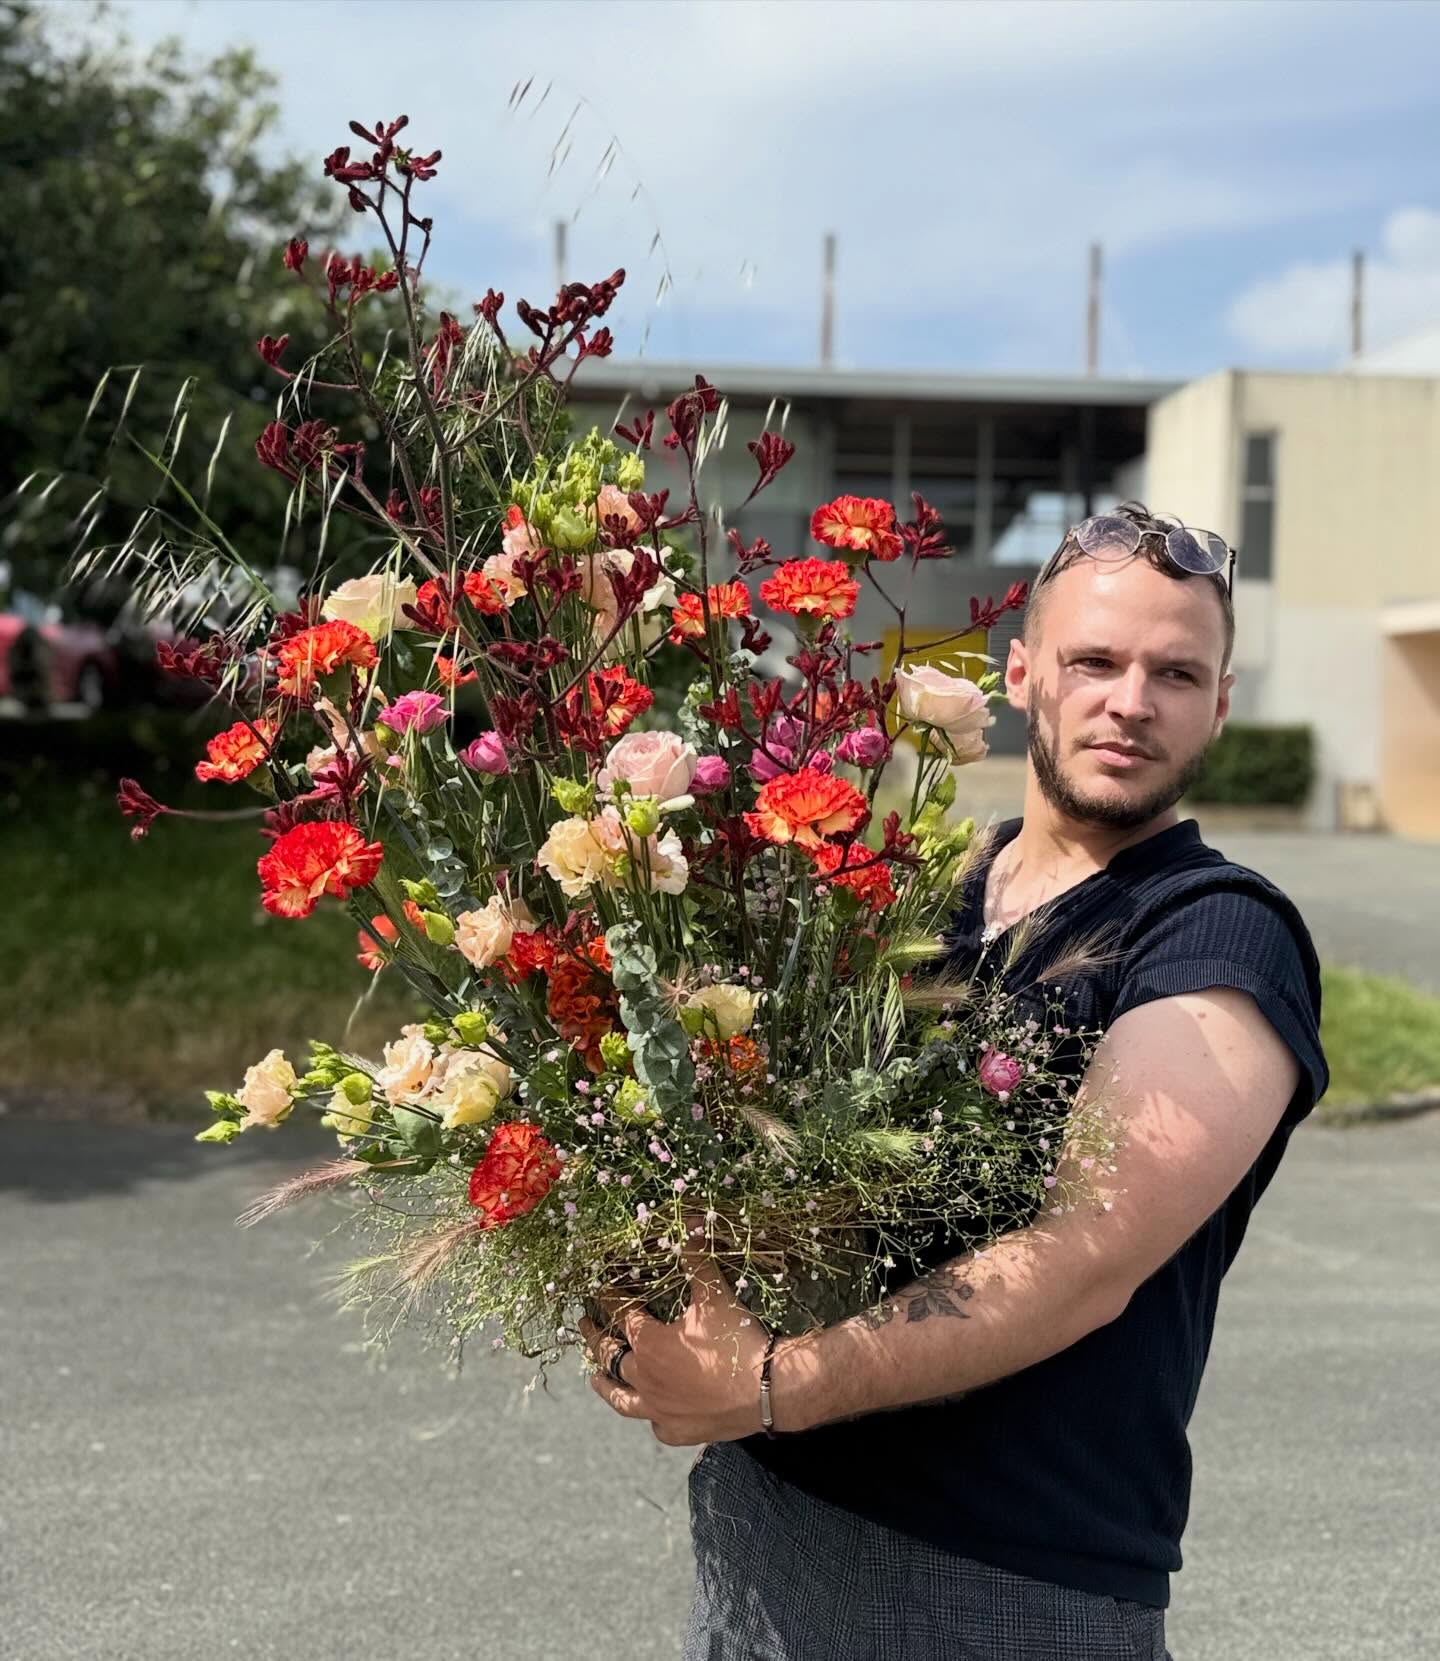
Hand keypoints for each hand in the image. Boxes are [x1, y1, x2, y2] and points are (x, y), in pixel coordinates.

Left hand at [579, 1232, 771, 1446]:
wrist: (768, 1390)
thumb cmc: (737, 1339)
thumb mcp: (715, 1293)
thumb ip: (697, 1258)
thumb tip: (690, 1223)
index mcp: (648, 1344)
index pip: (621, 1314)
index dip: (609, 1297)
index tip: (600, 1287)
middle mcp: (645, 1378)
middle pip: (610, 1356)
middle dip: (596, 1338)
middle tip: (584, 1326)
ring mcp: (659, 1410)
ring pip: (622, 1399)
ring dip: (605, 1385)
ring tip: (593, 1378)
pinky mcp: (678, 1431)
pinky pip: (655, 1423)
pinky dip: (648, 1414)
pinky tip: (649, 1411)